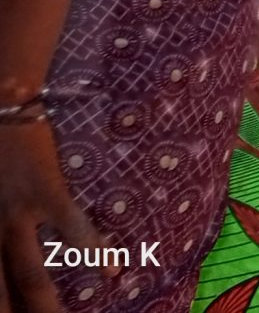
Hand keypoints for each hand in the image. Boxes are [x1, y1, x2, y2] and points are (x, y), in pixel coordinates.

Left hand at [0, 120, 109, 312]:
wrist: (0, 102)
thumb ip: (0, 211)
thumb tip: (6, 230)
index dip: (2, 305)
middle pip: (2, 289)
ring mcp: (16, 212)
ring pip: (28, 275)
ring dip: (46, 306)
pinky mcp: (44, 192)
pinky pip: (71, 230)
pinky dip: (92, 252)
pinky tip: (111, 272)